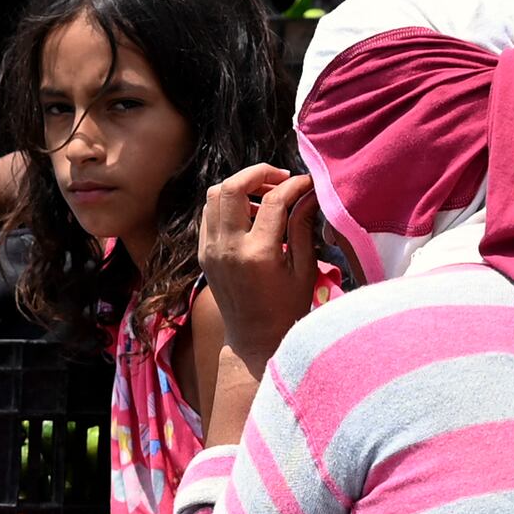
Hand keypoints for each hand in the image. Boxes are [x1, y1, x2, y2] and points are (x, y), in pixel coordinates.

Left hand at [198, 165, 320, 363]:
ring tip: (266, 194)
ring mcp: (211, 250)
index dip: (293, 185)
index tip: (307, 183)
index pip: (273, 201)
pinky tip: (249, 212)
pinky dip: (228, 204)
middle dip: (258, 173)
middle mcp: (228, 249)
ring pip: (215, 196)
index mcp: (258, 254)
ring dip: (240, 186)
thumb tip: (310, 193)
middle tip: (280, 179)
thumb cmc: (287, 309)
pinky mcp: (204, 253)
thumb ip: (304, 227)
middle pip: (232, 187)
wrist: (253, 340)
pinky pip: (209, 214)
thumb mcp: (304, 270)